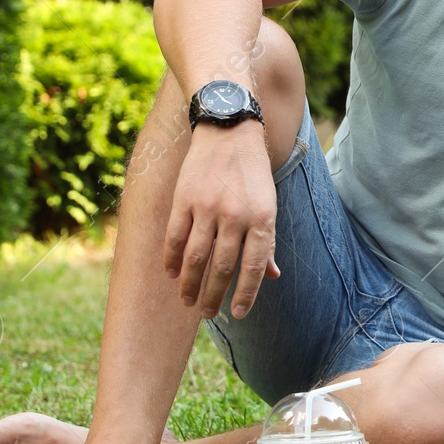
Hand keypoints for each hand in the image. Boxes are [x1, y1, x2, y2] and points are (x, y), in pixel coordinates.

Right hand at [163, 121, 280, 319]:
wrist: (229, 130)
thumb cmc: (253, 173)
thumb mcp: (269, 204)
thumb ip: (267, 241)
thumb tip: (272, 276)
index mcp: (262, 218)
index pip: (253, 267)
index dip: (246, 294)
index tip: (239, 313)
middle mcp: (235, 215)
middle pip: (222, 267)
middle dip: (214, 296)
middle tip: (208, 313)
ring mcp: (207, 206)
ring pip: (196, 257)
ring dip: (191, 284)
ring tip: (188, 301)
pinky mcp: (184, 198)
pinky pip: (175, 237)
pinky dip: (172, 259)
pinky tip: (172, 274)